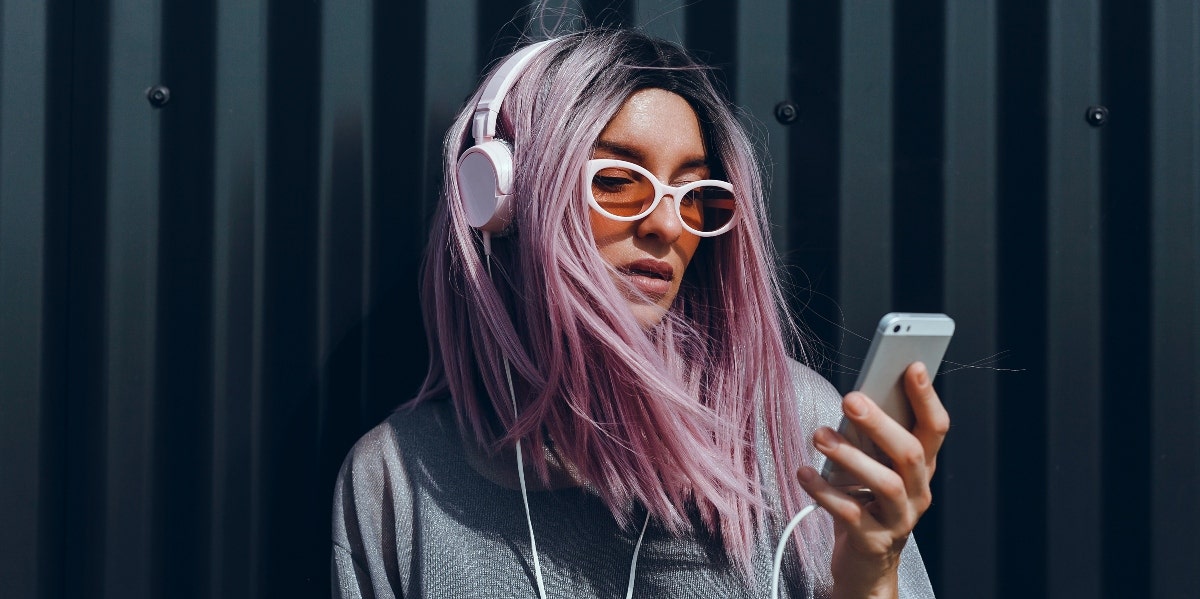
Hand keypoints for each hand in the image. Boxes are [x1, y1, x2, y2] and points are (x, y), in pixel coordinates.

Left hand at [796, 362, 949, 598]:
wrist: (865, 565)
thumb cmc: (866, 501)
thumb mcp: (873, 466)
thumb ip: (870, 437)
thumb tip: (857, 398)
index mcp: (922, 467)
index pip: (935, 428)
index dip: (927, 397)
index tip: (911, 365)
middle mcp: (917, 492)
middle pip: (911, 452)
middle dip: (881, 422)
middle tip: (851, 398)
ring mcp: (899, 518)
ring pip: (885, 483)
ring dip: (851, 455)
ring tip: (820, 436)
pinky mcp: (873, 540)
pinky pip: (850, 512)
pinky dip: (824, 491)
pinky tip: (803, 472)